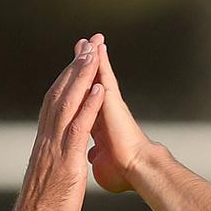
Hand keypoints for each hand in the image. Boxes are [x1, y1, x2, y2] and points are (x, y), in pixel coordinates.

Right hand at [9, 34, 105, 210]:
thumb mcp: (49, 183)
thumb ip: (53, 166)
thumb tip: (58, 162)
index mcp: (44, 145)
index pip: (53, 104)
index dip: (65, 81)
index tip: (75, 61)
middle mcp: (46, 141)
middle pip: (59, 95)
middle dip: (73, 68)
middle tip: (86, 44)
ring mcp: (55, 149)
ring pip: (68, 104)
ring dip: (81, 77)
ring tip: (93, 53)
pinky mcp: (65, 161)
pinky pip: (78, 128)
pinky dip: (88, 106)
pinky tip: (99, 87)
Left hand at [88, 41, 158, 193]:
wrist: (137, 169)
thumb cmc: (122, 170)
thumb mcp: (100, 162)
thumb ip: (96, 156)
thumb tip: (90, 157)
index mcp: (95, 124)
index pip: (84, 101)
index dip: (78, 87)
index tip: (74, 75)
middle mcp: (101, 111)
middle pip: (89, 83)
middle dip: (83, 65)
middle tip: (81, 46)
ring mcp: (107, 104)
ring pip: (97, 74)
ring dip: (92, 56)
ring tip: (88, 40)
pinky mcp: (112, 101)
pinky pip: (105, 75)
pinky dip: (100, 61)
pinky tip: (97, 46)